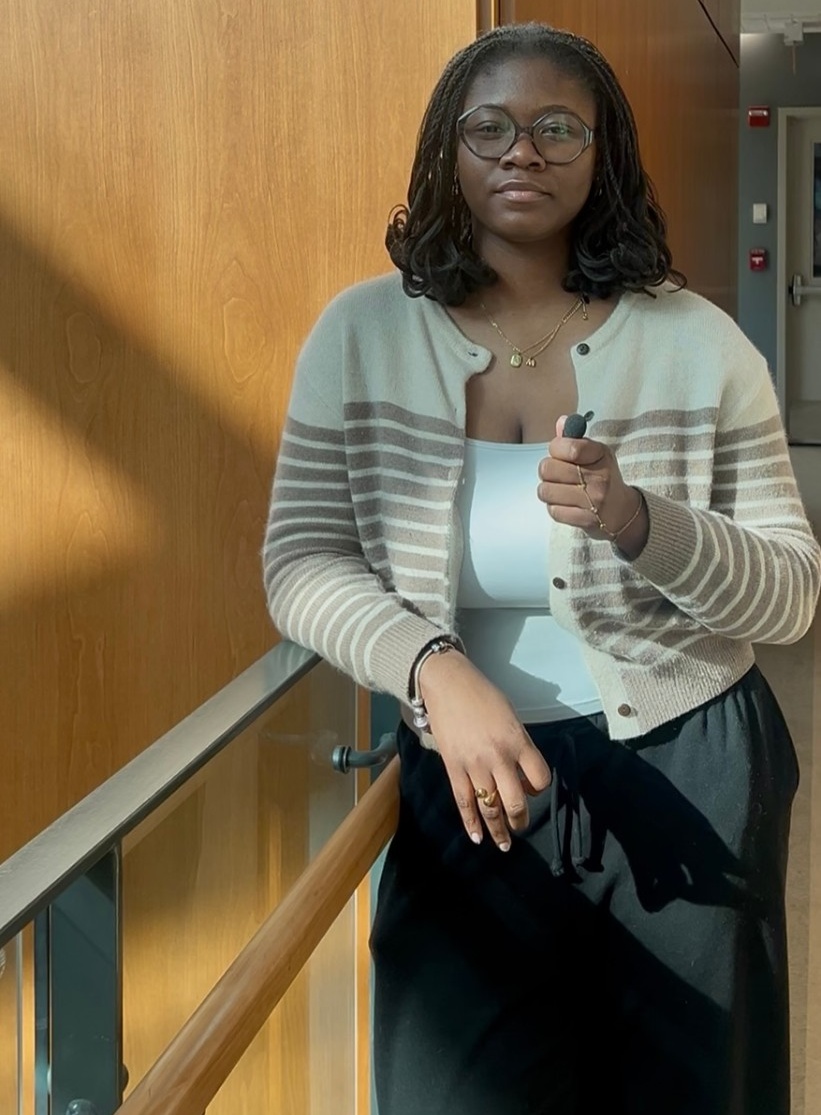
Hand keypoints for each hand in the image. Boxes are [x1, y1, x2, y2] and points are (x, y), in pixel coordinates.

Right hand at [417, 650, 551, 850]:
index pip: (539, 779)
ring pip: (490, 808)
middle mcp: (499, 757)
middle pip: (516, 801)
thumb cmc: (483, 695)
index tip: (532, 787)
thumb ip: (519, 745)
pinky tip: (477, 838)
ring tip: (504, 844)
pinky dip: (471, 823)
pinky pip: (464, 802)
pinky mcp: (453, 768)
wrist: (448, 684)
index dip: (538, 788)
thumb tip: (521, 772)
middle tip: (521, 825)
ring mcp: (474, 765)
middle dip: (521, 819)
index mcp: (518, 742)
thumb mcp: (511, 716)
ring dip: (499, 830)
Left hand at [537, 415, 648, 557]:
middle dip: (547, 471)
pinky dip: (555, 507)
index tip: (559, 453)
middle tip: (556, 474)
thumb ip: (574, 438)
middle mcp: (600, 477)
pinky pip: (553, 511)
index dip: (555, 449)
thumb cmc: (603, 478)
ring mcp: (594, 501)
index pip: (566, 446)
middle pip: (548, 468)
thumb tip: (561, 421)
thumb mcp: (594, 454)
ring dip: (547, 491)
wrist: (623, 512)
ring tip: (559, 490)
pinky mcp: (586, 520)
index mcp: (601, 455)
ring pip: (545, 491)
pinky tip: (565, 504)